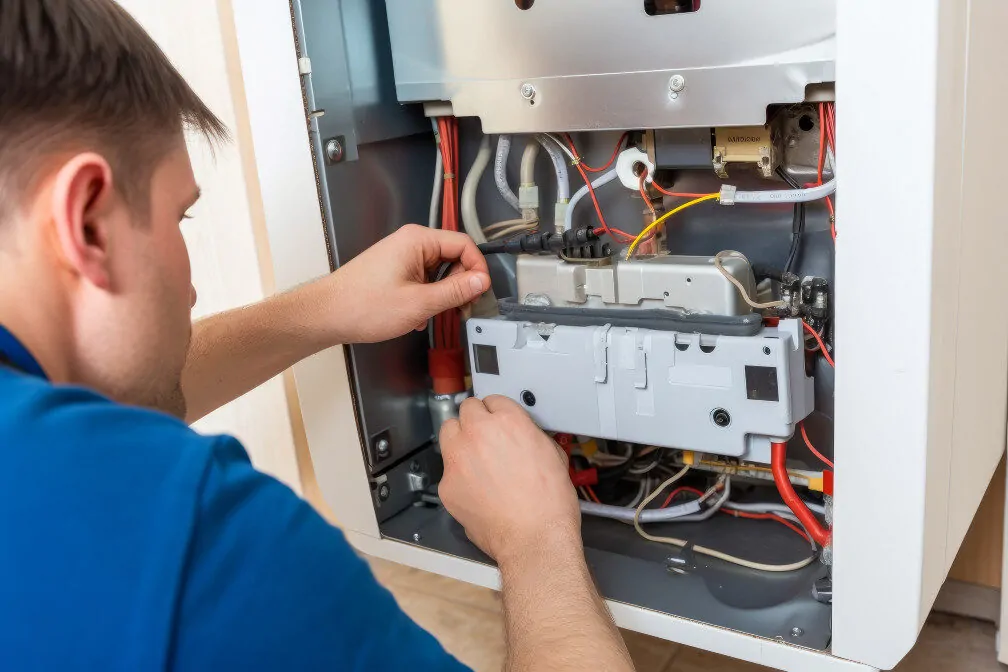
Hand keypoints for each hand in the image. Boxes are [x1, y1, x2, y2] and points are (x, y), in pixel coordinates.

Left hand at [319, 224, 489, 343]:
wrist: (327, 315)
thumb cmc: (364, 306)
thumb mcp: (419, 303)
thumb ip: (455, 291)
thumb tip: (481, 281)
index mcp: (417, 241)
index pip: (463, 244)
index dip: (477, 268)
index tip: (480, 292)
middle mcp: (410, 243)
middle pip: (453, 257)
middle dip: (460, 284)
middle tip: (461, 309)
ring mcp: (401, 256)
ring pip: (438, 272)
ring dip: (442, 294)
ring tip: (432, 315)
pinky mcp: (394, 270)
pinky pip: (423, 280)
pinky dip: (426, 297)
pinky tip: (416, 317)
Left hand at [438, 396, 581, 567]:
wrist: (534, 538)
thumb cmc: (549, 503)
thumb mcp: (554, 455)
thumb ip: (531, 435)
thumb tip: (522, 435)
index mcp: (509, 421)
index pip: (492, 399)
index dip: (496, 412)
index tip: (496, 420)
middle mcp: (479, 433)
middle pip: (466, 410)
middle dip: (475, 421)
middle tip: (485, 437)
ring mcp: (458, 458)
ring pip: (448, 433)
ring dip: (460, 440)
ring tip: (475, 458)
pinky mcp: (447, 484)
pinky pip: (447, 470)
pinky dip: (459, 476)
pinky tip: (476, 490)